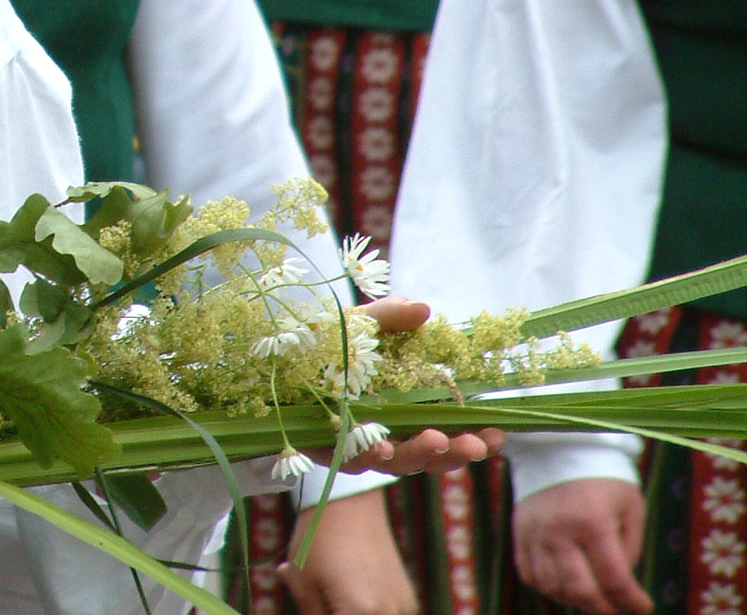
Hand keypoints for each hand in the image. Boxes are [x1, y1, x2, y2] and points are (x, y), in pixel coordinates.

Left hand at [280, 492, 416, 614]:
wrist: (348, 502)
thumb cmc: (318, 539)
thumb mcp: (302, 582)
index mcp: (361, 613)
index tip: (314, 604)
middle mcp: (390, 614)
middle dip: (333, 612)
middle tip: (319, 596)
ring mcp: (403, 607)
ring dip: (348, 611)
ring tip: (331, 588)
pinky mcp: (408, 599)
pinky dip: (367, 610)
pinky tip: (349, 589)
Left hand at [336, 297, 504, 476]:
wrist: (268, 360)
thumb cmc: (322, 345)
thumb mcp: (357, 327)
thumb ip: (387, 318)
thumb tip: (422, 308)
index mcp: (404, 408)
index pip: (446, 428)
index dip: (473, 435)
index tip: (499, 434)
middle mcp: (386, 431)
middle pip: (427, 453)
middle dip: (455, 452)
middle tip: (477, 444)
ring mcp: (357, 443)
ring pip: (395, 460)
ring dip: (419, 453)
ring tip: (437, 441)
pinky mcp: (325, 446)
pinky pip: (350, 456)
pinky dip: (368, 452)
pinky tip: (382, 446)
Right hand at [513, 478, 650, 614]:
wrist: (559, 449)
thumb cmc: (603, 480)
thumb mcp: (630, 508)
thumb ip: (629, 547)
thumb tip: (619, 583)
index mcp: (593, 522)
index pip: (614, 579)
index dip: (632, 601)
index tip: (643, 606)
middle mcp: (559, 531)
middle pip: (580, 590)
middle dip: (603, 608)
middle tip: (615, 608)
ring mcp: (534, 533)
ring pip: (552, 587)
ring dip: (575, 600)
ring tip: (591, 597)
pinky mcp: (519, 533)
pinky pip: (529, 574)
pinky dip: (547, 587)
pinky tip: (564, 584)